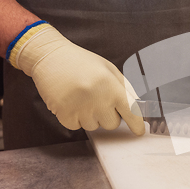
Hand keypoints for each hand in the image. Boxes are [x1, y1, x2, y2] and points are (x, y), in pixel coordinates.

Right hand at [13, 24, 144, 134]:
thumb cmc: (82, 63)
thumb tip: (138, 107)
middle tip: (99, 99)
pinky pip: (77, 127)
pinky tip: (72, 102)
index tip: (139, 131)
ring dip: (91, 116)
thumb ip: (125, 88)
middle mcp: (97, 99)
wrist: (50, 57)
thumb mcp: (109, 70)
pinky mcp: (63, 114)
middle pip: (112, 124)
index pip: (131, 111)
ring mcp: (80, 108)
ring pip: (94, 127)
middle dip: (109, 115)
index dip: (137, 124)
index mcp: (111, 86)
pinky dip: (75, 118)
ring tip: (82, 98)